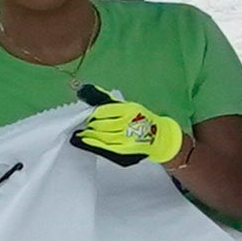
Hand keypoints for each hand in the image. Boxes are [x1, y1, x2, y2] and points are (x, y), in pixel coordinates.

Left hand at [70, 99, 184, 168]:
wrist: (158, 137)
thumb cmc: (138, 119)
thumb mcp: (124, 105)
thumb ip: (104, 99)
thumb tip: (83, 90)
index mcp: (128, 109)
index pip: (103, 111)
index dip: (93, 114)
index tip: (89, 116)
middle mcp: (128, 123)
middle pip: (100, 124)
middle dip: (90, 124)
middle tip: (86, 125)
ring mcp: (126, 138)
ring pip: (100, 135)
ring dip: (88, 134)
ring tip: (83, 132)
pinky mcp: (124, 150)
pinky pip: (103, 146)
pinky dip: (91, 143)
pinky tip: (84, 140)